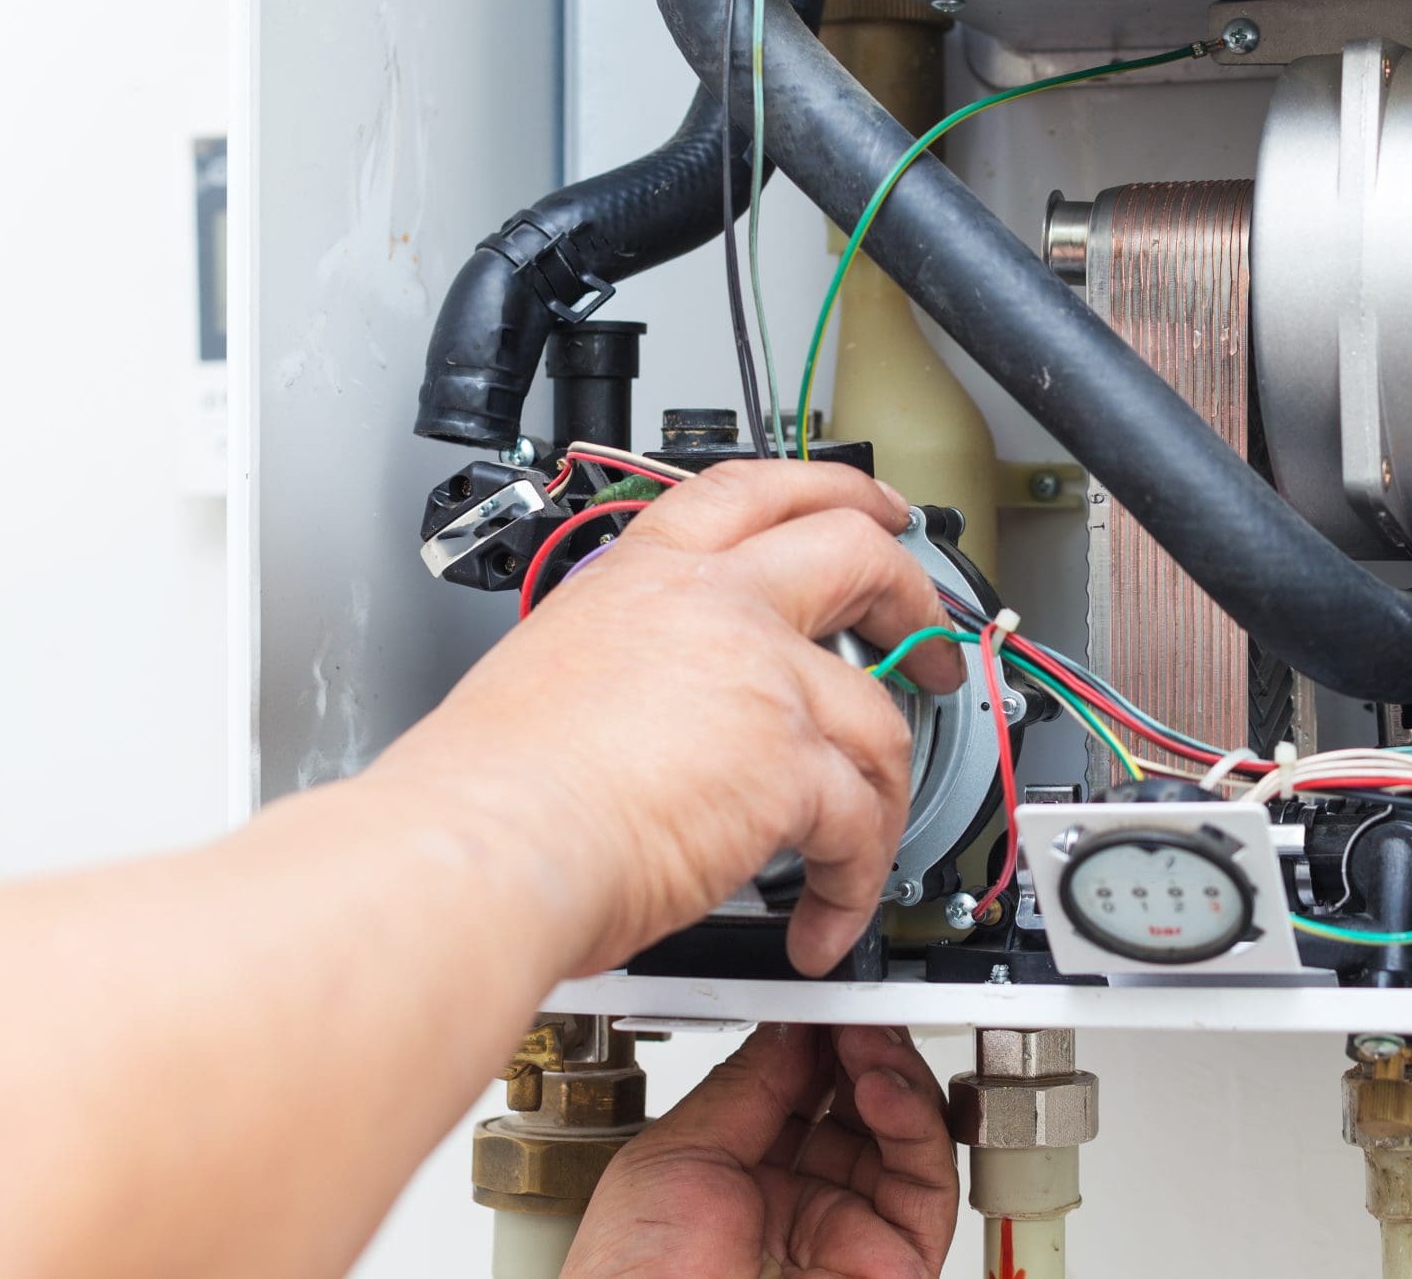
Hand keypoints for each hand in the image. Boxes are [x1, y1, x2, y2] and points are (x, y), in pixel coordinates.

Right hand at [374, 463, 965, 975]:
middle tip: (933, 638)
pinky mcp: (790, 768)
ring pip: (880, 718)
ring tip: (871, 841)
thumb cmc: (482, 794)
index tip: (873, 508)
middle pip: (855, 557)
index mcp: (644, 578)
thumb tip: (649, 715)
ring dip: (888, 792)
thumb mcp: (550, 671)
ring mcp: (762, 680)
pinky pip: (863, 826)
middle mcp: (712, 609)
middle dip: (915, 597)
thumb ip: (627, 669)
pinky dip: (855, 885)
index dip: (832, 489)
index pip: (752, 492)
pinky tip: (822, 923)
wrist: (478, 850)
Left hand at [564, 1025, 959, 1278]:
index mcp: (743, 1183)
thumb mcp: (674, 1157)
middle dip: (866, 1050)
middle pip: (865, 1110)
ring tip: (867, 1044)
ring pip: (909, 1141)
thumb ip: (745, 1085)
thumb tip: (794, 1026)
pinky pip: (928, 1187)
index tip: (828, 1000)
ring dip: (895, 1077)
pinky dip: (916, 1127)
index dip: (823, 1042)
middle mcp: (801, 1210)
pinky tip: (879, 1088)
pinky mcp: (893, 1267)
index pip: (807, 1094)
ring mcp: (848, 1238)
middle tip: (856, 1014)